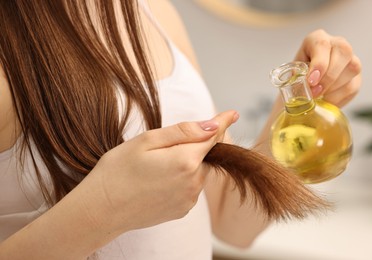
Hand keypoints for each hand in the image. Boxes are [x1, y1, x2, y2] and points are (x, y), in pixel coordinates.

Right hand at [85, 110, 237, 232]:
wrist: (101, 210)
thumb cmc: (118, 170)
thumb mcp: (147, 141)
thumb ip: (184, 132)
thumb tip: (213, 125)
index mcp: (186, 161)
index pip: (212, 136)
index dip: (221, 123)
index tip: (232, 114)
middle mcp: (194, 183)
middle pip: (203, 155)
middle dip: (191, 146)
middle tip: (160, 149)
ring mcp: (189, 199)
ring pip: (196, 172)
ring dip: (185, 164)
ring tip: (153, 168)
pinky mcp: (182, 210)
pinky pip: (189, 188)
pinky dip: (180, 180)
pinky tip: (157, 182)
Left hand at [294, 29, 361, 106]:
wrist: (305, 86)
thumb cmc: (297, 77)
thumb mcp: (292, 73)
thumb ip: (295, 77)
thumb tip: (298, 87)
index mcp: (317, 39)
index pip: (322, 45)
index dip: (319, 64)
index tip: (311, 81)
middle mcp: (337, 44)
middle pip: (343, 53)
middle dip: (328, 77)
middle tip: (314, 92)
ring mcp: (351, 59)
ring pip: (352, 69)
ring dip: (333, 88)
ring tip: (319, 97)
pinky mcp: (356, 76)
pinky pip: (353, 86)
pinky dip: (338, 97)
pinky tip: (327, 100)